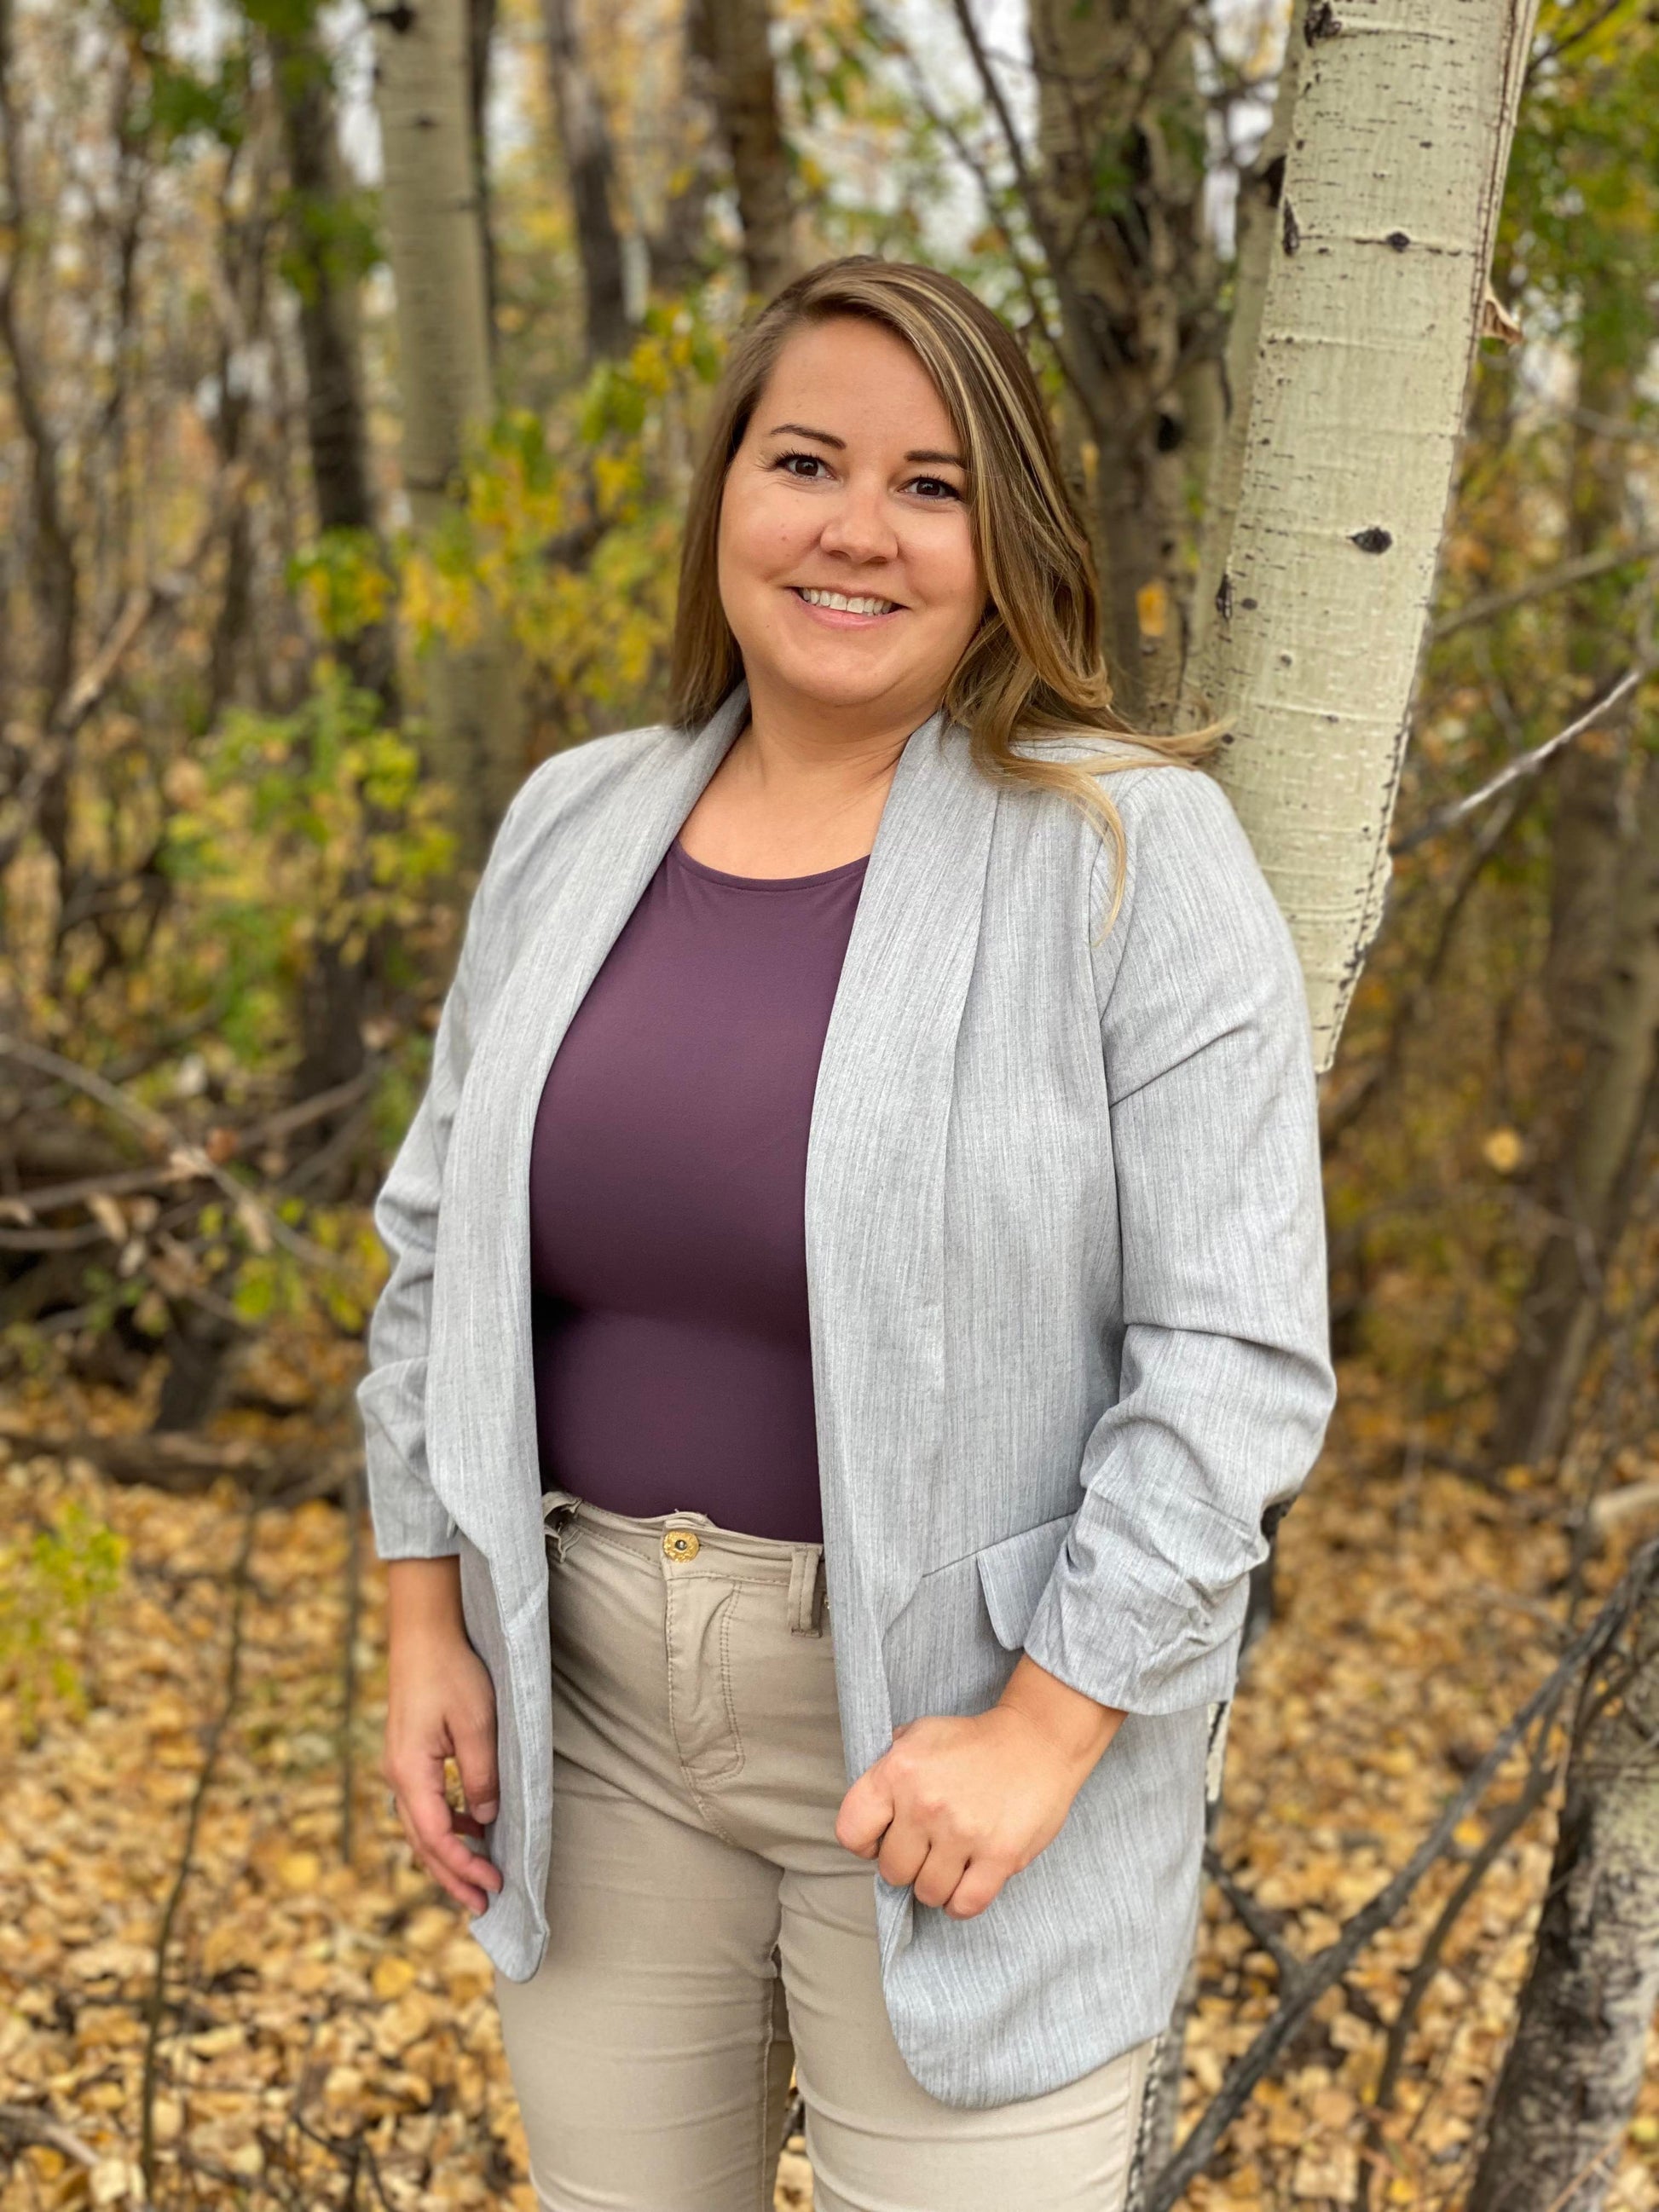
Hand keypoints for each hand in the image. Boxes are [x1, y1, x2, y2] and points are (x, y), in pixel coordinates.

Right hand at [382, 1558, 504, 1916]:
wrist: (423, 1633)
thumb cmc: (451, 1672)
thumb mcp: (477, 1723)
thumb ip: (481, 1774)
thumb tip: (485, 1820)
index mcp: (409, 1773)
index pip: (436, 1837)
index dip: (465, 1867)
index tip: (494, 1885)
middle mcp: (397, 1777)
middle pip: (423, 1843)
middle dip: (453, 1877)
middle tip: (484, 1904)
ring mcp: (400, 1768)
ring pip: (421, 1828)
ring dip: (448, 1856)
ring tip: (477, 1879)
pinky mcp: (408, 1757)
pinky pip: (424, 1806)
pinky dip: (445, 1827)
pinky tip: (470, 1829)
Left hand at [834, 1655, 1124, 1919]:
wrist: (1037, 1740)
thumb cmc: (975, 1741)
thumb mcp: (921, 1735)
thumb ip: (888, 1767)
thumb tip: (868, 1807)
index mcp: (898, 1771)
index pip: (851, 1831)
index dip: (867, 1842)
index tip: (885, 1838)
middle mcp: (925, 1804)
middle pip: (892, 1871)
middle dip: (907, 1864)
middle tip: (927, 1848)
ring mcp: (963, 1832)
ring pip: (927, 1893)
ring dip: (936, 1884)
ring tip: (949, 1862)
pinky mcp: (999, 1856)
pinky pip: (964, 1905)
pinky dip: (961, 1902)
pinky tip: (966, 1882)